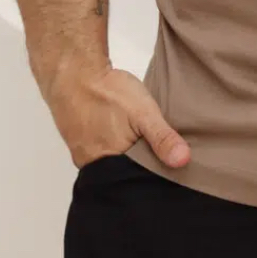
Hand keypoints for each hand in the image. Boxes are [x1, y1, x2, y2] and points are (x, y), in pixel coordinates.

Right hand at [42, 61, 190, 169]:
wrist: (73, 73)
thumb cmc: (107, 92)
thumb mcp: (143, 113)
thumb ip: (162, 137)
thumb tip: (183, 162)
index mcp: (110, 166)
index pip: (136, 184)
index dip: (154, 179)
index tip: (172, 174)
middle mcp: (93, 167)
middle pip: (123, 176)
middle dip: (141, 170)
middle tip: (161, 158)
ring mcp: (83, 156)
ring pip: (112, 165)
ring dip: (127, 159)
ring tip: (144, 148)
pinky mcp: (79, 144)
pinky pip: (100, 154)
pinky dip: (114, 149)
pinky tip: (123, 138)